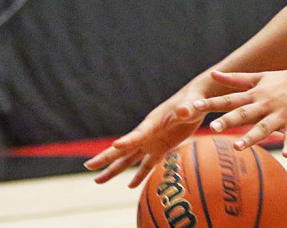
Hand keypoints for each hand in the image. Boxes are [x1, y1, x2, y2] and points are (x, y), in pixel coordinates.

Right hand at [84, 81, 212, 185]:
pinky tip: (130, 186)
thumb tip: (185, 111)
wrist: (197, 100)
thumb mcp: (191, 105)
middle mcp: (148, 133)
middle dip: (106, 157)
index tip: (115, 146)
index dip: (128, 141)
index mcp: (153, 122)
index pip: (138, 134)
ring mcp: (152, 142)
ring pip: (130, 159)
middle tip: (88, 166)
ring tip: (98, 181)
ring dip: (115, 169)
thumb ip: (186, 110)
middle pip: (124, 148)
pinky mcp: (162, 147)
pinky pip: (148, 164)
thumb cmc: (194, 100)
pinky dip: (140, 175)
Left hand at [195, 68, 286, 157]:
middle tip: (212, 127)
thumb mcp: (260, 77)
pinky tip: (286, 155)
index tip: (194, 106)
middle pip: (244, 113)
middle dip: (228, 120)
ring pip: (264, 127)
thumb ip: (235, 79)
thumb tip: (213, 74)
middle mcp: (266, 104)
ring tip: (238, 146)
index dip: (212, 102)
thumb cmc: (286, 79)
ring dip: (251, 137)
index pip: (230, 99)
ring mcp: (282, 113)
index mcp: (256, 94)